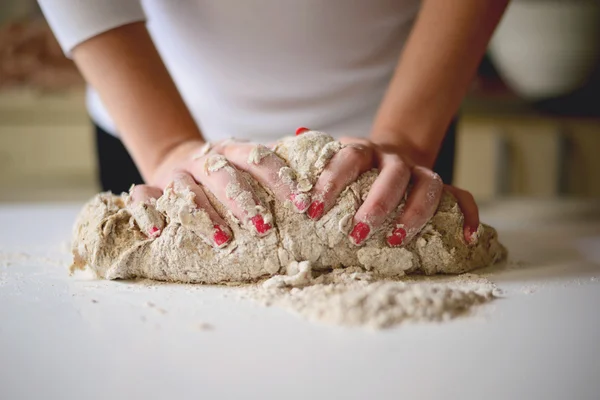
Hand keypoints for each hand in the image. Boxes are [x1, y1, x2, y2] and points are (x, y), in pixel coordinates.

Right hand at [126, 138, 310, 247]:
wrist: (177, 159)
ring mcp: (176, 174)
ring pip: (186, 189)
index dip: (281, 180)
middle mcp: (205, 160)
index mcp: (233, 151)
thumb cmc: (225, 171)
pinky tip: (158, 234)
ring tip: (220, 238)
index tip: (301, 203)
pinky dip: (148, 214)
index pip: (260, 160)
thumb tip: (322, 175)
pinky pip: (142, 199)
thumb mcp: (249, 163)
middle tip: (264, 226)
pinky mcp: (151, 188)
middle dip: (244, 200)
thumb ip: (277, 168)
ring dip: (203, 213)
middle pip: (224, 175)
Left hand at [305, 137, 479, 245]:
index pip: (349, 158)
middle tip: (357, 233)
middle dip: (377, 205)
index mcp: (362, 150)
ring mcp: (421, 172)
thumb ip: (303, 167)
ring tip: (397, 240)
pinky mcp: (442, 188)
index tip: (313, 210)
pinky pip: (464, 197)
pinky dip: (469, 215)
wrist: (389, 154)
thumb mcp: (326, 161)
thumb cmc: (351, 169)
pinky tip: (466, 237)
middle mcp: (394, 160)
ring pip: (430, 185)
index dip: (332, 181)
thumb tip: (268, 168)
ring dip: (415, 214)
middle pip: (393, 175)